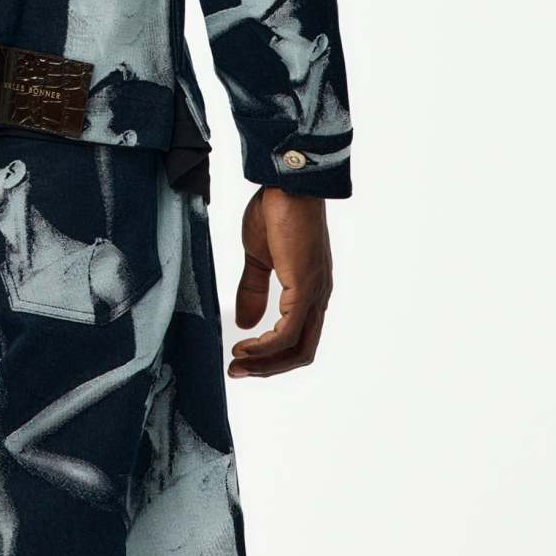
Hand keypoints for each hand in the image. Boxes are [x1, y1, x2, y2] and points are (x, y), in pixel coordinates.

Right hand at [228, 185, 332, 377]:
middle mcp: (318, 297)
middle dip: (268, 368)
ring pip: (296, 349)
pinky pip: (288, 332)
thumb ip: (254, 289)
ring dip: (265, 363)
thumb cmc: (276, 211)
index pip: (298, 338)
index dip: (271, 355)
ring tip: (237, 364)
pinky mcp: (305, 288)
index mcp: (309, 289)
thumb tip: (246, 323)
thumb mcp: (259, 256)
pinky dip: (266, 347)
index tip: (241, 358)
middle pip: (301, 352)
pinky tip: (245, 346)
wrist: (288, 183)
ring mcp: (314, 294)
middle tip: (236, 371)